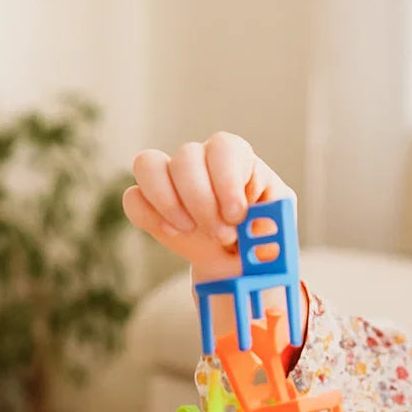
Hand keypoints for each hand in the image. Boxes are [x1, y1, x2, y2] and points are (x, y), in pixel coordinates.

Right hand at [122, 131, 295, 282]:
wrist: (237, 265)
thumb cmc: (261, 241)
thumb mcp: (279, 232)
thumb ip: (275, 224)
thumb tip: (257, 220)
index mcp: (237, 159)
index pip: (223, 147)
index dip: (226, 180)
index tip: (237, 215)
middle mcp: (201, 160)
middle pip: (185, 156)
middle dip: (201, 202)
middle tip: (223, 236)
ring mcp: (172, 178)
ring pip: (148, 165)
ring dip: (169, 203)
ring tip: (192, 231)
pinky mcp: (150, 202)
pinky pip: (133, 198)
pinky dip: (149, 217)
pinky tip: (173, 234)